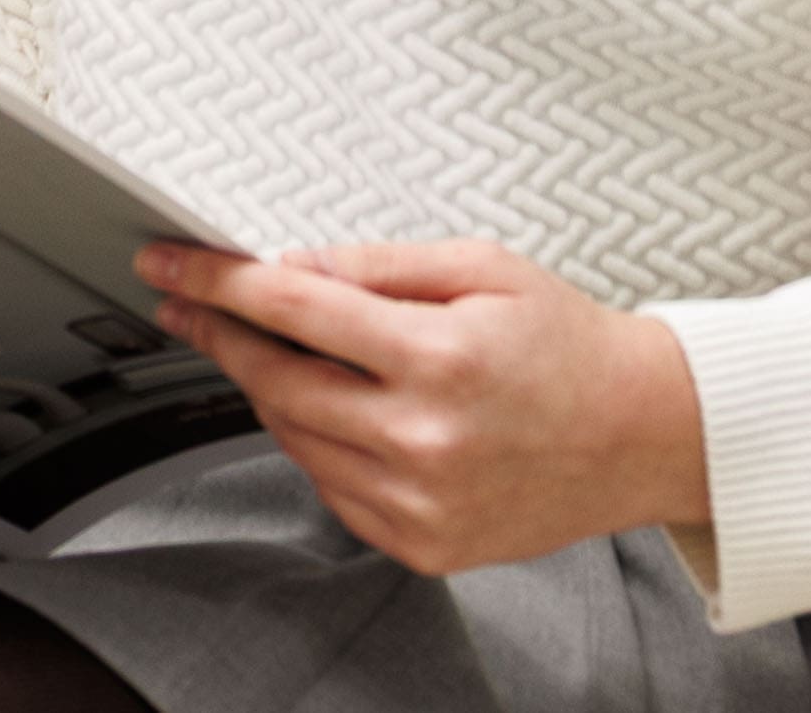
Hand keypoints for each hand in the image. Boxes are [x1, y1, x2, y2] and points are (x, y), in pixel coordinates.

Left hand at [135, 236, 709, 574]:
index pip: (290, 311)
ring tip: (259, 346)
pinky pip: (332, 488)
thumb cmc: (565, 341)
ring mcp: (426, 503)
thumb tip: (290, 267)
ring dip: (262, 387)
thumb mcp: (475, 267)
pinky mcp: (429, 545)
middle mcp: (426, 439)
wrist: (642, 433)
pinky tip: (320, 405)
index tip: (167, 264)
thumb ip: (374, 266)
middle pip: (276, 380)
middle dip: (218, 333)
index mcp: (438, 359)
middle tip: (186, 302)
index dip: (216, 282)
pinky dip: (310, 442)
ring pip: (295, 437)